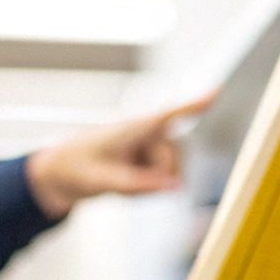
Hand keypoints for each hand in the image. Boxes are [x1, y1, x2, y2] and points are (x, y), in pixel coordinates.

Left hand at [24, 93, 215, 218]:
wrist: (62, 174)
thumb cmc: (76, 169)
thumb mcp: (101, 181)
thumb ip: (137, 185)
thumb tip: (176, 187)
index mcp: (133, 127)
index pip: (170, 115)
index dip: (195, 104)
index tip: (217, 91)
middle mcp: (146, 133)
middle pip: (176, 156)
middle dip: (160, 175)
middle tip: (128, 185)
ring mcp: (151, 148)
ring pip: (174, 171)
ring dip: (153, 183)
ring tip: (123, 183)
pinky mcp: (151, 161)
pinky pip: (166, 181)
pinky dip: (150, 188)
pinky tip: (128, 183)